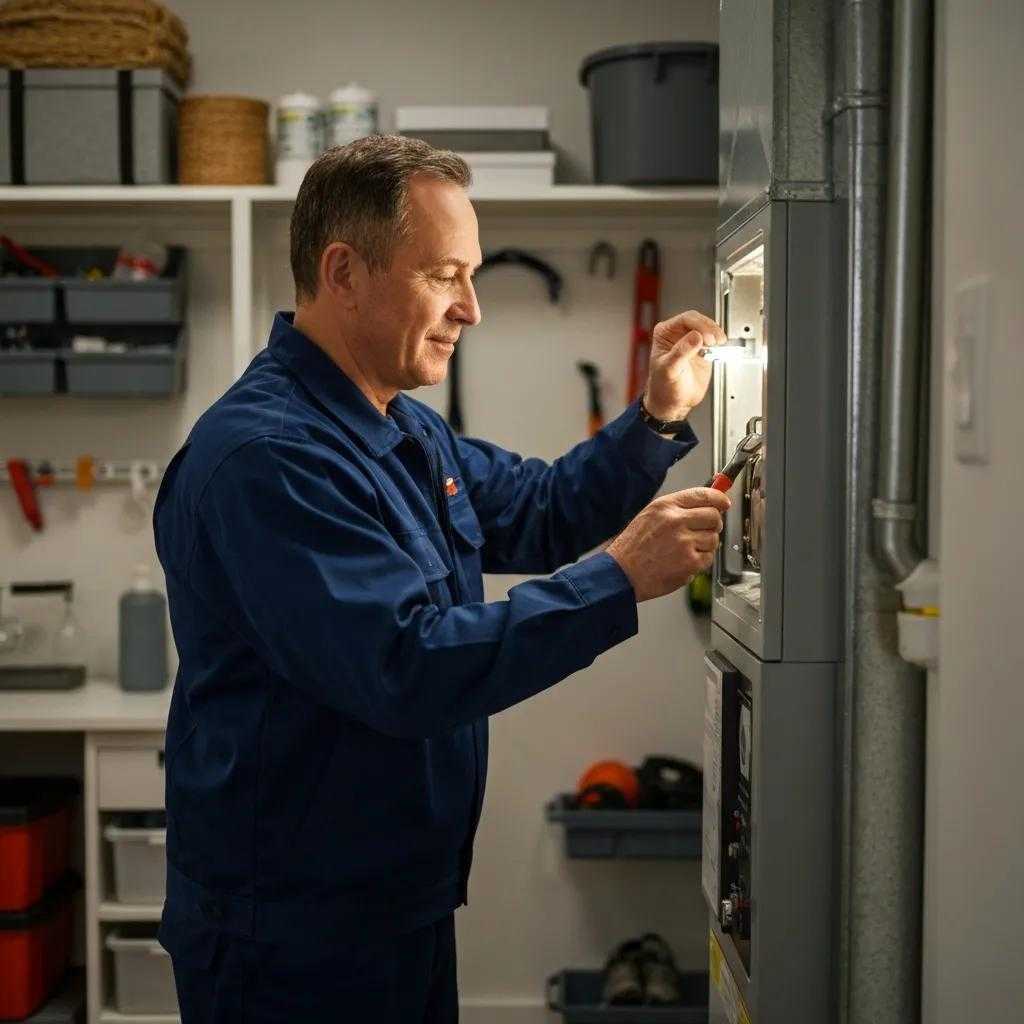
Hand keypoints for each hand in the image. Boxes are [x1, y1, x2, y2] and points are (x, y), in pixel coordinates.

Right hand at [606, 487, 730, 602]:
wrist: (621, 574)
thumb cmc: (632, 548)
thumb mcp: (650, 516)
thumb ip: (677, 509)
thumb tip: (705, 504)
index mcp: (666, 506)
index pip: (703, 495)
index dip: (719, 498)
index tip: (724, 503)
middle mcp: (677, 521)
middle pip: (714, 516)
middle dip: (714, 524)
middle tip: (704, 530)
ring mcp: (685, 542)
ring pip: (714, 539)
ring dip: (705, 545)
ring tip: (685, 550)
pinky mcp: (690, 562)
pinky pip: (708, 558)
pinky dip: (700, 561)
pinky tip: (683, 562)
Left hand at [644, 310, 726, 421]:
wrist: (673, 402)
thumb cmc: (663, 387)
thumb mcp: (670, 369)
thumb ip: (681, 352)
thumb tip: (696, 336)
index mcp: (665, 332)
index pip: (686, 319)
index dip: (699, 325)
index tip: (707, 338)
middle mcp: (678, 333)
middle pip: (699, 321)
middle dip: (710, 329)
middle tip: (716, 341)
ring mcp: (691, 340)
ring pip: (709, 328)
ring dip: (716, 335)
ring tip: (719, 345)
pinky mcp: (703, 349)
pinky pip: (714, 340)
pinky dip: (719, 343)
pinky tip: (720, 349)